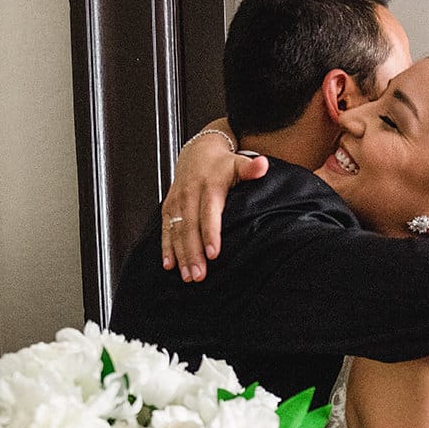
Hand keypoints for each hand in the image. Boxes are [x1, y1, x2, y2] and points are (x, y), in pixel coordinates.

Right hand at [163, 119, 268, 282]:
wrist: (197, 151)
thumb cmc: (220, 164)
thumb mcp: (238, 162)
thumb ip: (250, 168)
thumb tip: (263, 165)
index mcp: (209, 187)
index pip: (209, 213)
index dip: (210, 233)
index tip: (213, 253)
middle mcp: (190, 195)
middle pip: (190, 227)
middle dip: (194, 253)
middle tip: (199, 274)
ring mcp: (177, 202)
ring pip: (177, 232)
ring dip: (181, 255)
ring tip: (188, 275)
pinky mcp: (169, 208)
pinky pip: (166, 230)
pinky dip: (166, 248)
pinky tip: (169, 264)